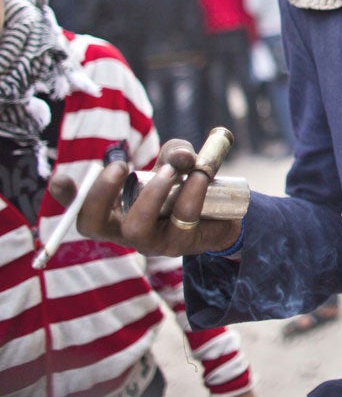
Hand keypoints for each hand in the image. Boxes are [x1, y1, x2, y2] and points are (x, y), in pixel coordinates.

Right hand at [48, 139, 242, 256]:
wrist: (225, 216)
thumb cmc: (187, 187)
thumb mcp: (177, 162)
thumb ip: (175, 152)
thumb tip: (181, 157)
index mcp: (115, 210)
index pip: (80, 207)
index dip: (65, 198)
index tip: (61, 180)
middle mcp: (124, 229)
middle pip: (92, 224)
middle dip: (100, 194)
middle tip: (120, 166)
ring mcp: (150, 241)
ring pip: (136, 227)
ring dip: (152, 193)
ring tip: (172, 170)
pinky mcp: (179, 244)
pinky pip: (181, 219)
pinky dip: (191, 193)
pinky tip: (201, 177)